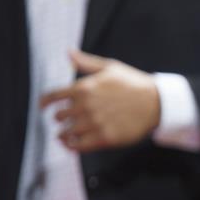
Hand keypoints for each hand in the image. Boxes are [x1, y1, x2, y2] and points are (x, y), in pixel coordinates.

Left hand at [39, 50, 159, 152]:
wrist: (157, 102)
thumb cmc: (133, 83)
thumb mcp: (110, 67)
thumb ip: (86, 62)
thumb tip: (68, 53)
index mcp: (84, 87)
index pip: (53, 97)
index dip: (44, 103)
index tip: (43, 107)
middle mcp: (86, 106)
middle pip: (59, 116)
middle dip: (59, 117)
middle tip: (64, 119)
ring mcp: (94, 123)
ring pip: (66, 132)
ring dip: (63, 133)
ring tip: (65, 134)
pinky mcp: (104, 138)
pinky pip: (78, 146)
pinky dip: (71, 146)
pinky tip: (71, 143)